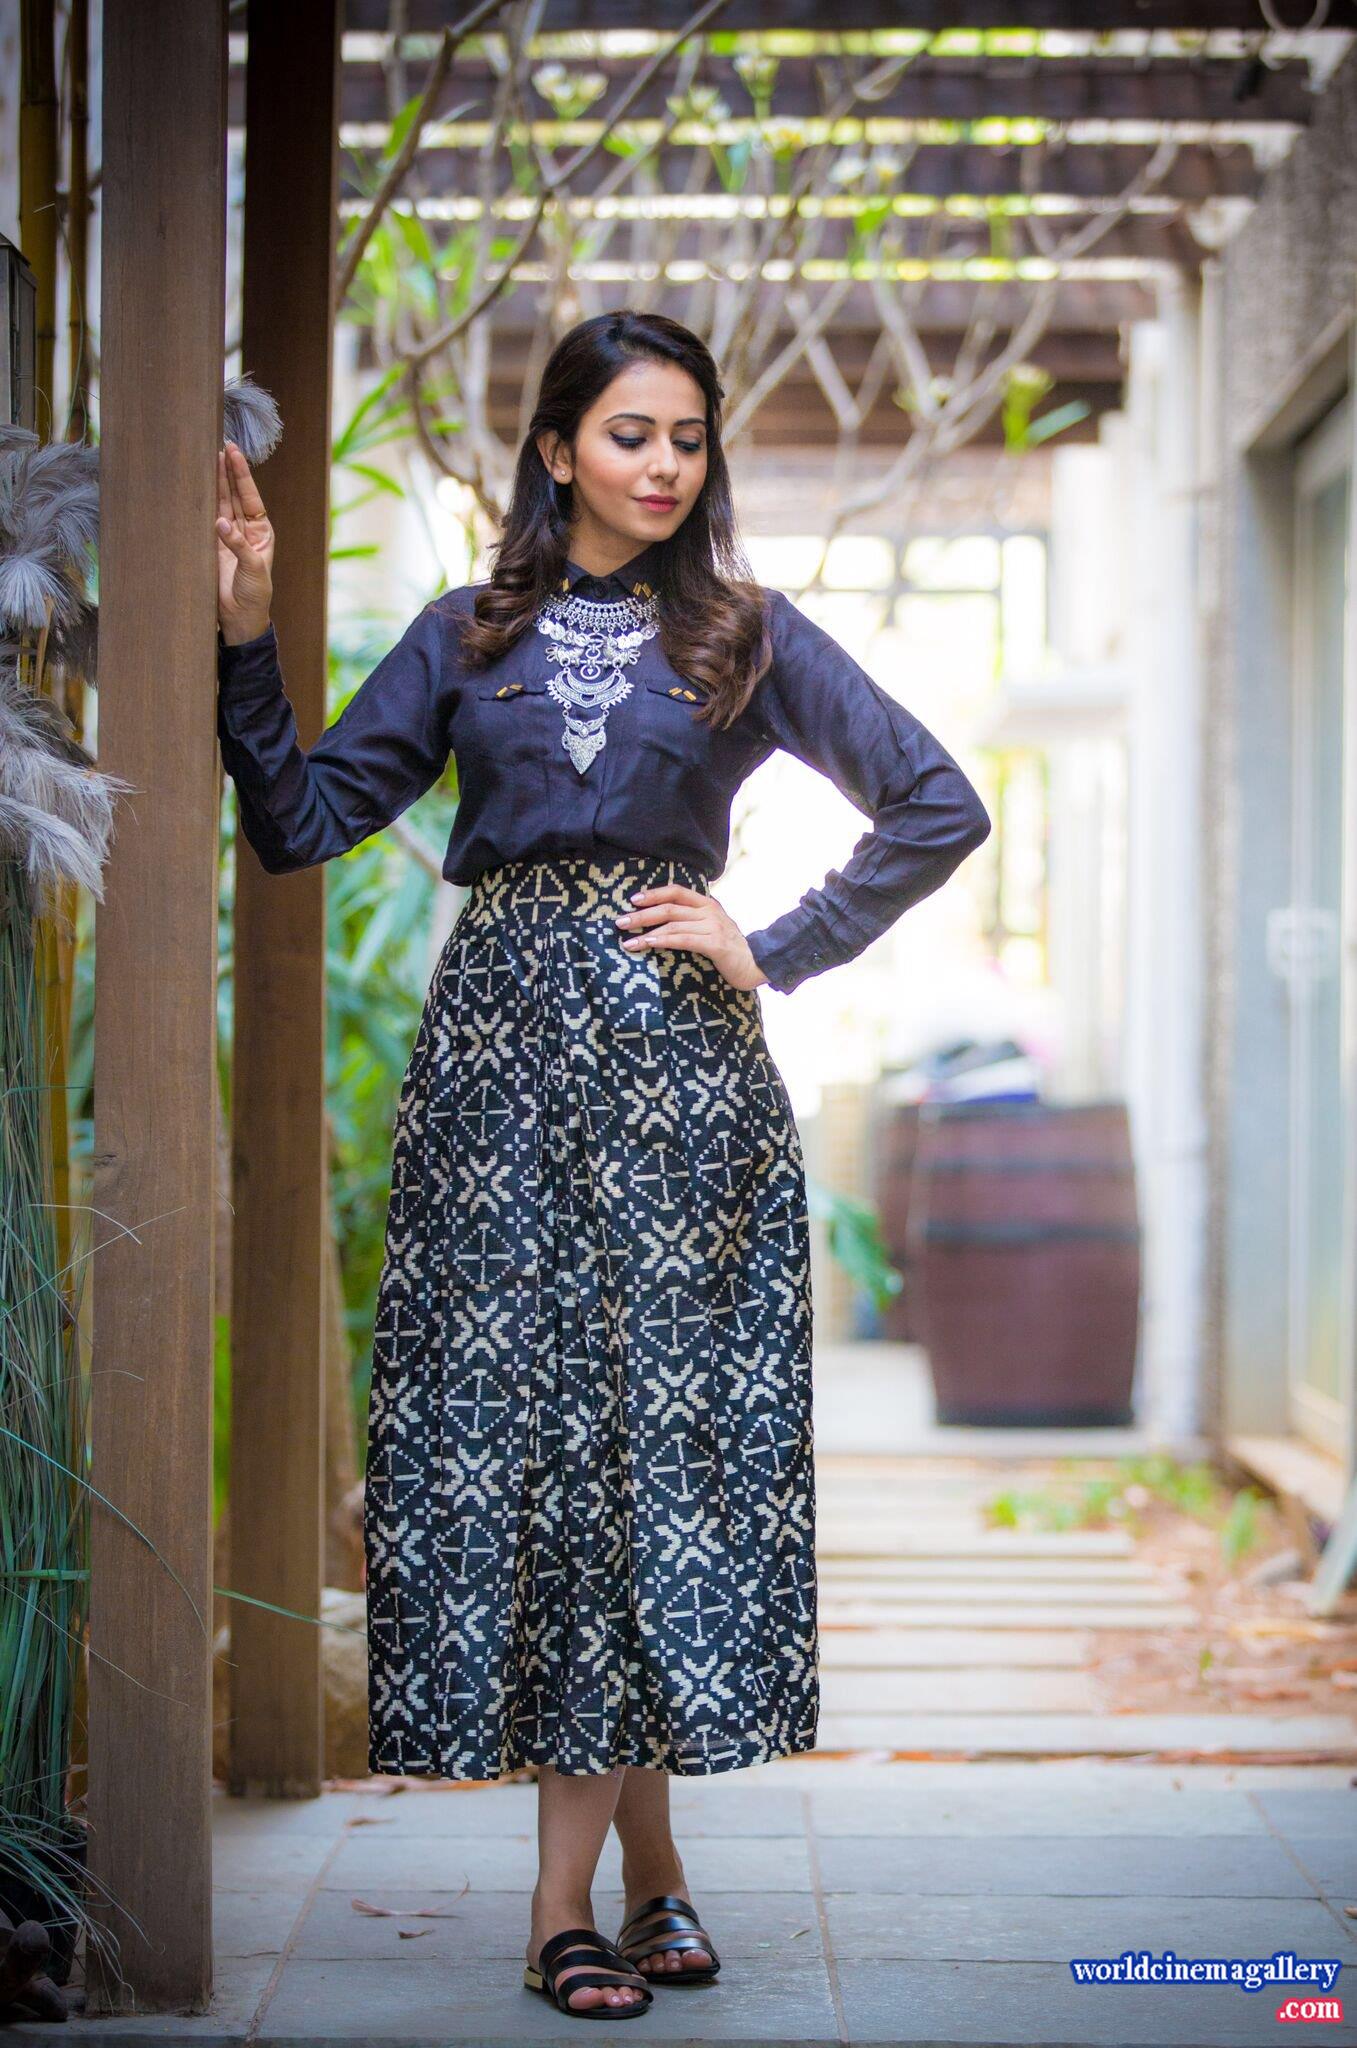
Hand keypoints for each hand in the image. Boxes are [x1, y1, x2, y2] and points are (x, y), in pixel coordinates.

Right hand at [216, 440, 275, 643]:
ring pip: (219, 503)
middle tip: (219, 446)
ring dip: (214, 483)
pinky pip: (206, 521)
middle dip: (227, 471)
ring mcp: (227, 537)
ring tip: (207, 458)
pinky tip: (196, 487)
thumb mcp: (253, 569)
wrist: (240, 619)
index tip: (233, 452)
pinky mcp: (211, 546)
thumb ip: (238, 545)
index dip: (241, 474)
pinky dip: (201, 505)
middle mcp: (244, 530)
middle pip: (234, 495)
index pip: (250, 497)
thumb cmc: (255, 596)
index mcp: (261, 532)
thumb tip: (220, 522)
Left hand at [615, 883, 768, 990]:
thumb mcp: (712, 929)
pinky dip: (664, 940)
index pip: (676, 891)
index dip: (653, 893)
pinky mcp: (715, 944)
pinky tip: (649, 943)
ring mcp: (713, 926)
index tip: (634, 900)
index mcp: (707, 905)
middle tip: (620, 921)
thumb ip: (694, 922)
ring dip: (646, 931)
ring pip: (673, 923)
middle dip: (641, 914)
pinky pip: (684, 939)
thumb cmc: (731, 949)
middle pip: (669, 907)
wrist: (759, 964)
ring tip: (627, 941)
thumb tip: (664, 923)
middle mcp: (709, 911)